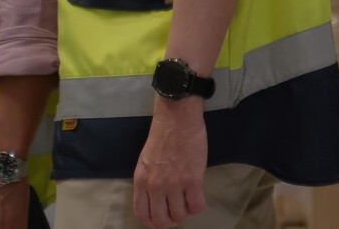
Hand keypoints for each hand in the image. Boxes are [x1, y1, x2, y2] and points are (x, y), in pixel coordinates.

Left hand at [133, 97, 207, 227]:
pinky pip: (197, 206)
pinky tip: (196, 195)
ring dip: (185, 211)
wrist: (177, 120)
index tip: (160, 221)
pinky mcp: (193, 180)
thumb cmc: (161, 138)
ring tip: (187, 199)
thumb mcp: (145, 161)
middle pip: (161, 220)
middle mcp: (155, 185)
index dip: (152, 222)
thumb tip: (157, 200)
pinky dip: (198, 205)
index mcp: (141, 180)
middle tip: (176, 211)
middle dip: (170, 220)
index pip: (142, 214)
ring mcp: (174, 184)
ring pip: (180, 215)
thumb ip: (149, 181)